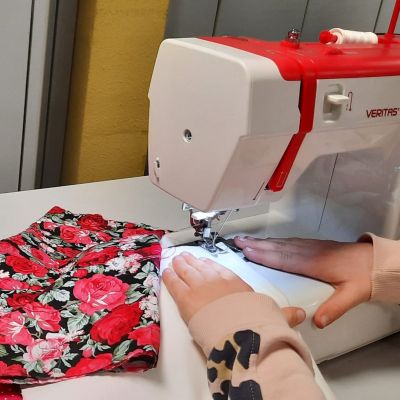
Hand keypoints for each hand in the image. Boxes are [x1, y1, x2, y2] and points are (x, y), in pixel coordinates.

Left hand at [162, 252, 305, 326]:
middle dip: (192, 261)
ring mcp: (200, 287)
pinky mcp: (186, 298)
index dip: (211, 265)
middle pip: (201, 267)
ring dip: (180, 264)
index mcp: (235, 283)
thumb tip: (301, 315)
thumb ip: (285, 314)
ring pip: (186, 271)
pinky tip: (166, 272)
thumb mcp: (273, 316)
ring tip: (175, 260)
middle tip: (185, 257)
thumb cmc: (255, 323)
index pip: (220, 270)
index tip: (206, 263)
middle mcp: (216, 281)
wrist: (241, 332)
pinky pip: (174, 284)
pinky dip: (169, 277)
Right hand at [234, 236, 372, 327]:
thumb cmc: (363, 276)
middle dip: (257, 244)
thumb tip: (318, 322)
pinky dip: (275, 241)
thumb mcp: (353, 295)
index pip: (284, 259)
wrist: (376, 260)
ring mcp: (310, 247)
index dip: (265, 255)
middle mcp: (309, 252)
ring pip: (282, 243)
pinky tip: (269, 242)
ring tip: (246, 239)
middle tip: (238, 241)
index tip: (248, 251)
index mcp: (315, 263)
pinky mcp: (313, 246)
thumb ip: (335, 308)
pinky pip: (289, 242)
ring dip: (263, 241)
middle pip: (278, 248)